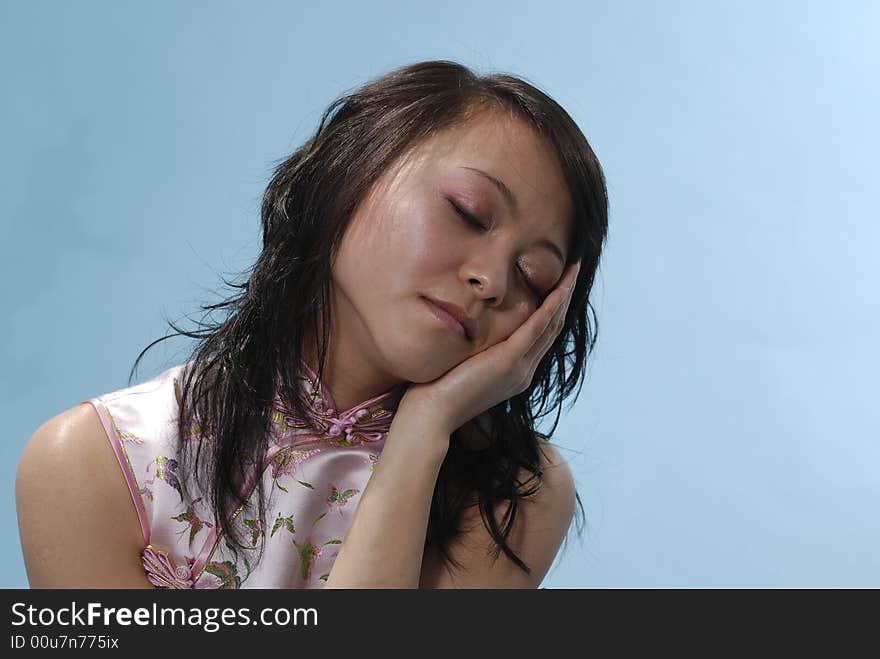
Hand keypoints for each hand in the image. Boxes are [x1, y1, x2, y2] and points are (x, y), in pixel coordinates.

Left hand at [397, 260, 580, 436]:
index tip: (559, 284)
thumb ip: (475, 350)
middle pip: (553, 327)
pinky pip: (536, 328)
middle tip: (574, 269)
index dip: (554, 308)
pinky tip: (557, 289)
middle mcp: (524, 371)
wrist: (431, 415)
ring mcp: (519, 367)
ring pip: (551, 324)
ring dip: (563, 295)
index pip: (542, 335)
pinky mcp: (508, 362)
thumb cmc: (438, 391)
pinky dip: (549, 306)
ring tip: (572, 270)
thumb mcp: (464, 367)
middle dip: (565, 296)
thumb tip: (469, 327)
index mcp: (515, 372)